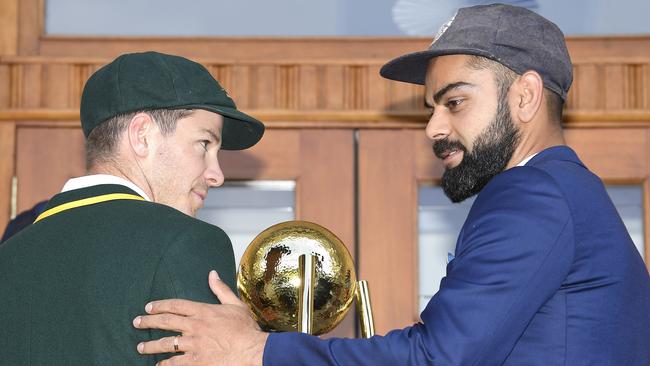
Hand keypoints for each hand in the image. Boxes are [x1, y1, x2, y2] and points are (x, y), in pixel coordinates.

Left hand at [133, 270, 268, 365]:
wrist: (252, 350)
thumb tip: (212, 274)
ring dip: (151, 346)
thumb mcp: (235, 305)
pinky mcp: (196, 361)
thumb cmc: (246, 329)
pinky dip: (165, 364)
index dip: (160, 305)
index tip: (149, 307)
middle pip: (165, 322)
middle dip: (148, 322)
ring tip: (141, 348)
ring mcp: (193, 345)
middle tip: (136, 323)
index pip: (175, 305)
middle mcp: (194, 326)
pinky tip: (159, 365)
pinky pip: (175, 363)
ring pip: (166, 344)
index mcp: (203, 311)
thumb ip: (221, 289)